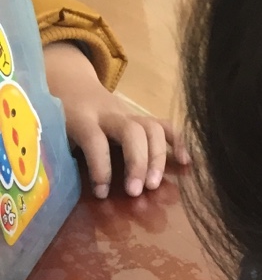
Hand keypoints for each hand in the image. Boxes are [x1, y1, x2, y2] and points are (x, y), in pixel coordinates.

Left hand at [43, 41, 188, 197]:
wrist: (71, 85)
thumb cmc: (61, 119)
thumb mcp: (56, 133)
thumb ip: (68, 154)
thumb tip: (82, 188)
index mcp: (82, 117)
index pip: (96, 140)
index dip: (101, 168)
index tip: (102, 194)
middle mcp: (109, 114)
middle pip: (132, 132)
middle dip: (138, 164)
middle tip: (136, 192)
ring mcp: (129, 114)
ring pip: (152, 129)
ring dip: (158, 159)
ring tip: (154, 186)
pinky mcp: (142, 118)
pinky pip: (166, 126)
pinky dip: (178, 143)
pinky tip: (186, 163)